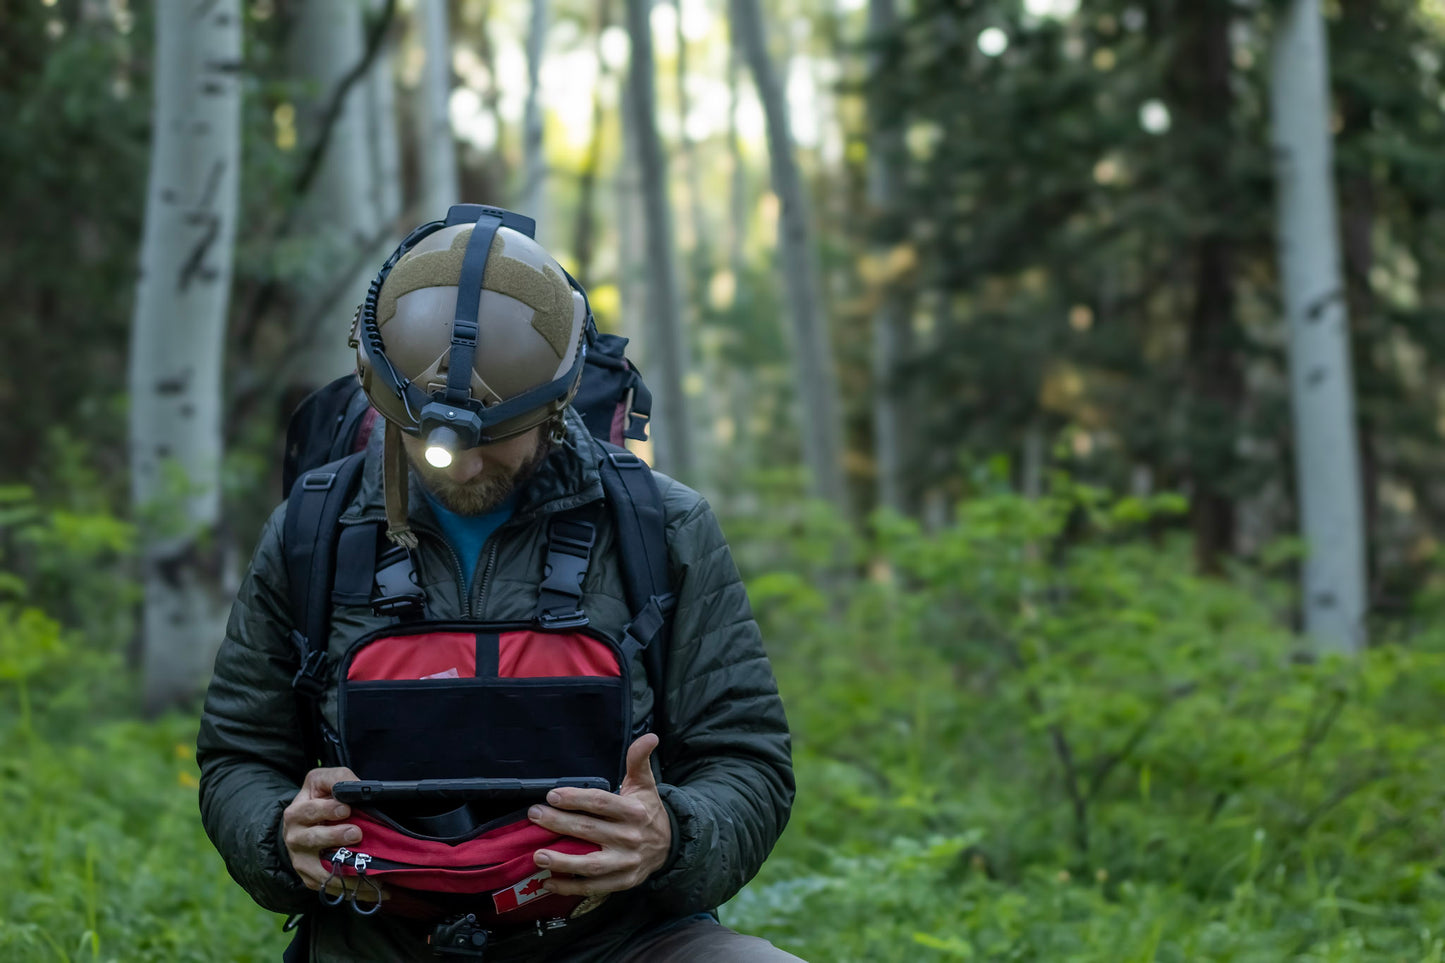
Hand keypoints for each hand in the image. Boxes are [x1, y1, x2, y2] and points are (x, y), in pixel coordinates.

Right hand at [282, 767, 386, 903]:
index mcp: (296, 813)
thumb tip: (358, 787)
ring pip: (321, 870)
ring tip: (370, 872)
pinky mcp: (310, 879)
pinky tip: (375, 889)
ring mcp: (301, 861)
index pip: (309, 810)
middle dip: (336, 837)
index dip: (327, 810)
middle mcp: (294, 838)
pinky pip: (331, 887)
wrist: (302, 825)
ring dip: (347, 872)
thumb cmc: (319, 798)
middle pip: (313, 839)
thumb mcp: (324, 780)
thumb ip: (339, 779)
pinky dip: (353, 889)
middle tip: (357, 834)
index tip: (346, 808)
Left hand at [528, 733, 671, 896]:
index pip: (601, 803)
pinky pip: (593, 886)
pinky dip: (570, 886)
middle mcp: (630, 838)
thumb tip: (650, 736)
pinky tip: (548, 882)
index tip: (552, 795)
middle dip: (559, 823)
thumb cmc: (647, 810)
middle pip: (589, 830)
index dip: (576, 799)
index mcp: (634, 811)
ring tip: (538, 855)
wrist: (669, 845)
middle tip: (534, 815)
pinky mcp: (622, 882)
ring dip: (562, 860)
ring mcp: (626, 862)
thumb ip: (639, 760)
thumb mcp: (645, 784)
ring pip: (590, 864)